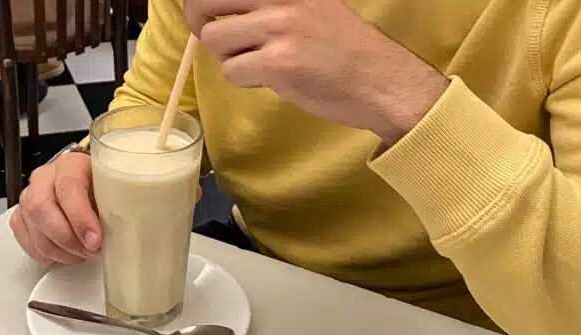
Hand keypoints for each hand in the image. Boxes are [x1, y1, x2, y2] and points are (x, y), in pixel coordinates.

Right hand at [11, 151, 205, 267]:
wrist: (95, 176)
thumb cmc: (117, 181)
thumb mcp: (139, 177)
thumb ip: (163, 182)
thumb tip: (193, 190)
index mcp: (77, 164)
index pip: (69, 186)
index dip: (80, 216)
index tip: (97, 241)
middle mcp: (49, 176)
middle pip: (41, 207)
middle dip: (67, 238)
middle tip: (91, 253)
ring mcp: (34, 196)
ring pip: (31, 224)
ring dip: (58, 249)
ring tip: (83, 257)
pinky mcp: (26, 216)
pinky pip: (23, 235)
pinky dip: (43, 252)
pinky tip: (64, 258)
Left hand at [184, 0, 449, 143]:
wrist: (380, 80)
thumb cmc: (343, 49)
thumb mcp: (309, 6)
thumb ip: (270, 5)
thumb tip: (217, 9)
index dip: (204, 0)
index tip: (208, 12)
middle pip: (204, 0)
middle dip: (200, 22)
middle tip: (217, 38)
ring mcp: (278, 26)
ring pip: (214, 39)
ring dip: (229, 57)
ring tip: (258, 63)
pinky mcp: (277, 61)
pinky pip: (232, 71)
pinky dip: (244, 81)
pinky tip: (271, 79)